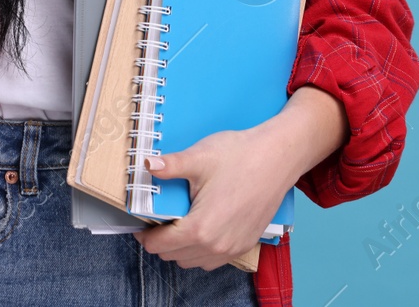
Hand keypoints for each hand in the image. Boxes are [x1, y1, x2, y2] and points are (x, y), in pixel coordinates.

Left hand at [129, 127, 288, 270]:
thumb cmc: (241, 156)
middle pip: (174, 256)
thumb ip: (170, 166)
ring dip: (181, 249)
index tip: (140, 224)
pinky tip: (200, 229)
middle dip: (161, 241)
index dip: (145, 236)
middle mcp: (216, 245)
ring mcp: (232, 247)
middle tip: (158, 219)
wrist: (277, 157)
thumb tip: (147, 165)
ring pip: (193, 261)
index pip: (160, 246)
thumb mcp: (199, 158)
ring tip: (178, 223)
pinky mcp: (245, 243)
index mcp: (200, 228)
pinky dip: (201, 251)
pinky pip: (214, 260)